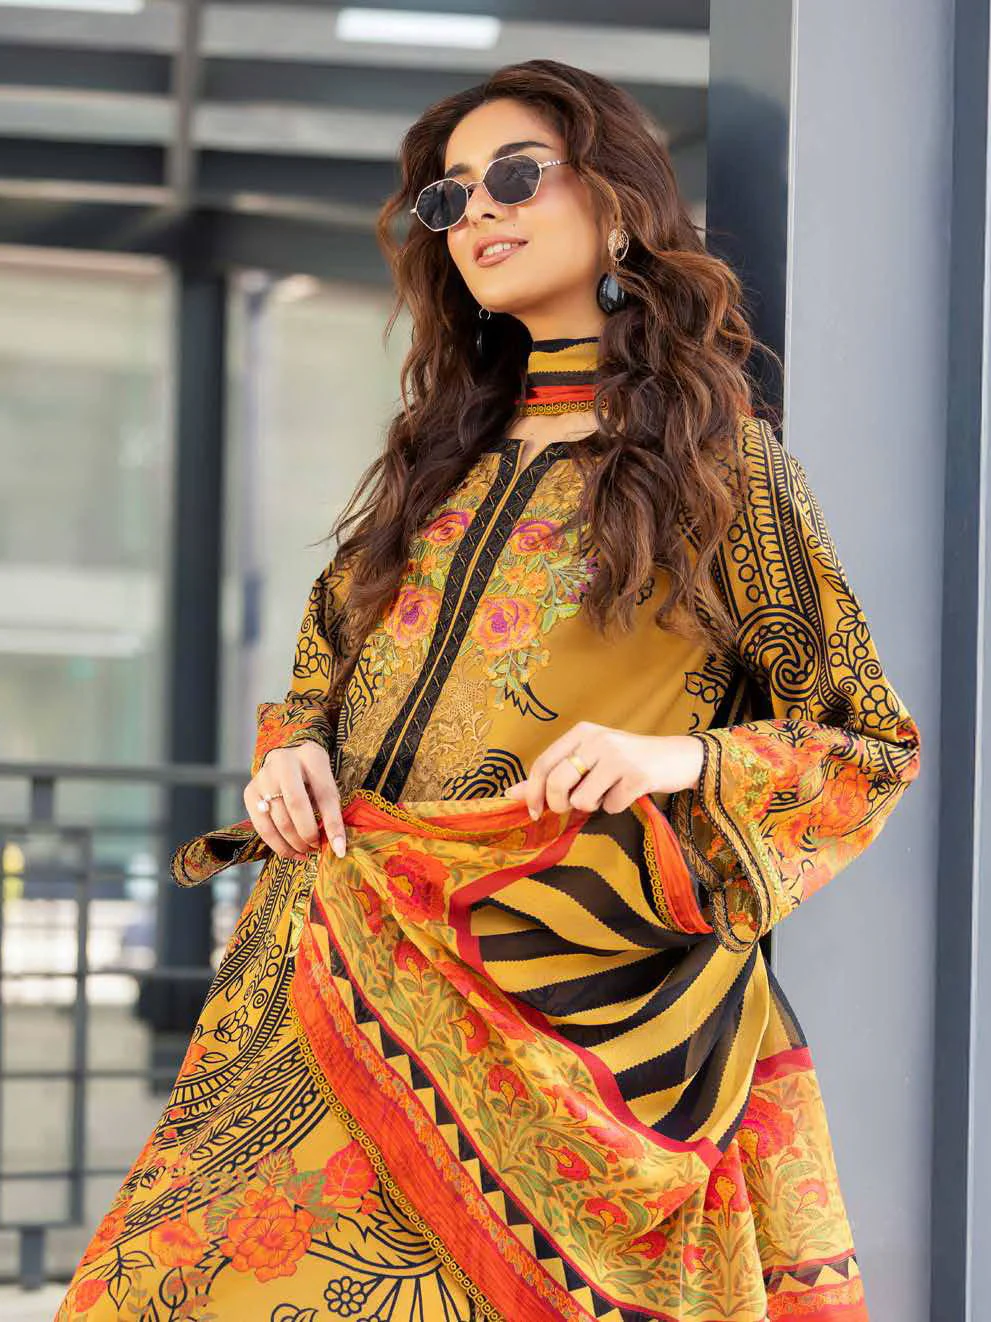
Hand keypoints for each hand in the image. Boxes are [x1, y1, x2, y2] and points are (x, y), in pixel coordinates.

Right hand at [244, 742, 347, 860]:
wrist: (286, 761)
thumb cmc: (312, 777)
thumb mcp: (326, 784)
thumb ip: (332, 810)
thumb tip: (338, 848)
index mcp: (311, 756)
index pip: (324, 794)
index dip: (333, 825)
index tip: (339, 850)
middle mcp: (283, 762)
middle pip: (296, 805)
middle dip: (309, 833)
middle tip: (317, 848)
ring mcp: (263, 777)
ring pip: (279, 819)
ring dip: (295, 843)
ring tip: (306, 850)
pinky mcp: (250, 792)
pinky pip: (262, 827)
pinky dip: (278, 845)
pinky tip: (292, 852)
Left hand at [504, 722, 704, 817]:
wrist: (677, 757)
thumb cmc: (626, 760)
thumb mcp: (589, 760)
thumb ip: (552, 775)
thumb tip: (512, 794)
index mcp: (582, 732)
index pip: (543, 763)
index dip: (533, 792)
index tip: (534, 811)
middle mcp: (598, 740)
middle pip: (558, 782)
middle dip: (558, 804)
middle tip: (571, 807)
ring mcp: (618, 757)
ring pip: (583, 800)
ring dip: (592, 806)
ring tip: (608, 791)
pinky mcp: (637, 776)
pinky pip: (611, 807)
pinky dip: (616, 807)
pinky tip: (628, 792)